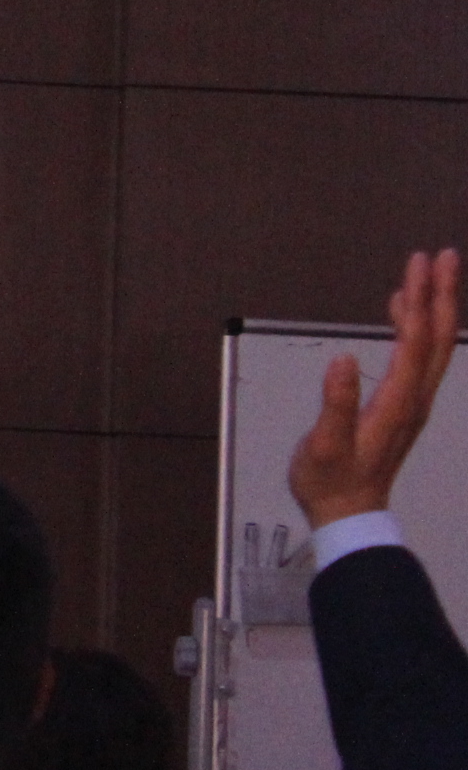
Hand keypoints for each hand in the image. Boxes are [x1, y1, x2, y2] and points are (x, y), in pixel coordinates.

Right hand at [293, 248, 459, 528]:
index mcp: (397, 401)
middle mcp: (414, 398)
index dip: (419, 300)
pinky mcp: (403, 406)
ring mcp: (412, 402)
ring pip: (433, 347)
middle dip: (441, 294)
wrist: (349, 515)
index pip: (415, 341)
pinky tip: (401, 310)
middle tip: (443, 255)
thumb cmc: (330, 481)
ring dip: (435, 307)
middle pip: (436, 338)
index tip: (419, 265)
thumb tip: (343, 359)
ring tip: (430, 272)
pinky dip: (416, 327)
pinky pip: (419, 357)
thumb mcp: (325, 444)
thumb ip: (336, 403)